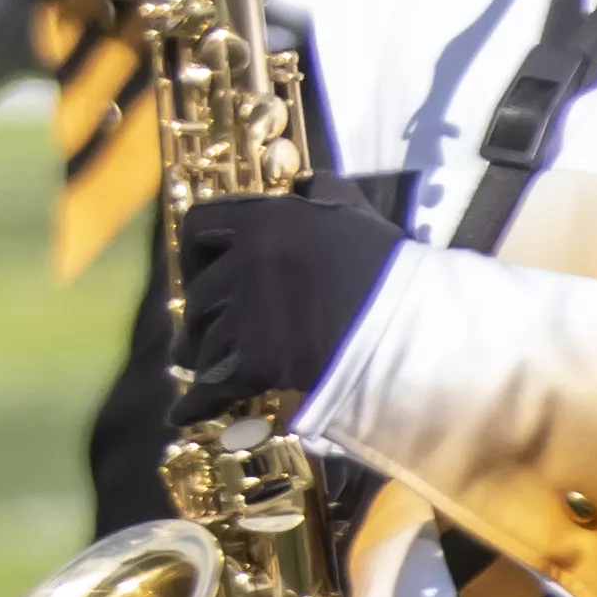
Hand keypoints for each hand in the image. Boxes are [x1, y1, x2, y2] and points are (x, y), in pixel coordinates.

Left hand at [169, 176, 407, 429]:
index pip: (197, 226)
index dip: (194, 251)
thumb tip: (305, 183)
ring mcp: (249, 311)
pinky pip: (216, 384)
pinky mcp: (258, 358)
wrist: (409, 323)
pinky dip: (198, 402)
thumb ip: (324, 193)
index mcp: (264, 220)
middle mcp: (245, 260)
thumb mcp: (354, 214)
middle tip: (207, 332)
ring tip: (204, 369)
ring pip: (206, 342)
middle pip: (198, 293)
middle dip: (200, 317)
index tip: (203, 270)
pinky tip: (186, 413)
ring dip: (204, 359)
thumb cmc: (386, 267)